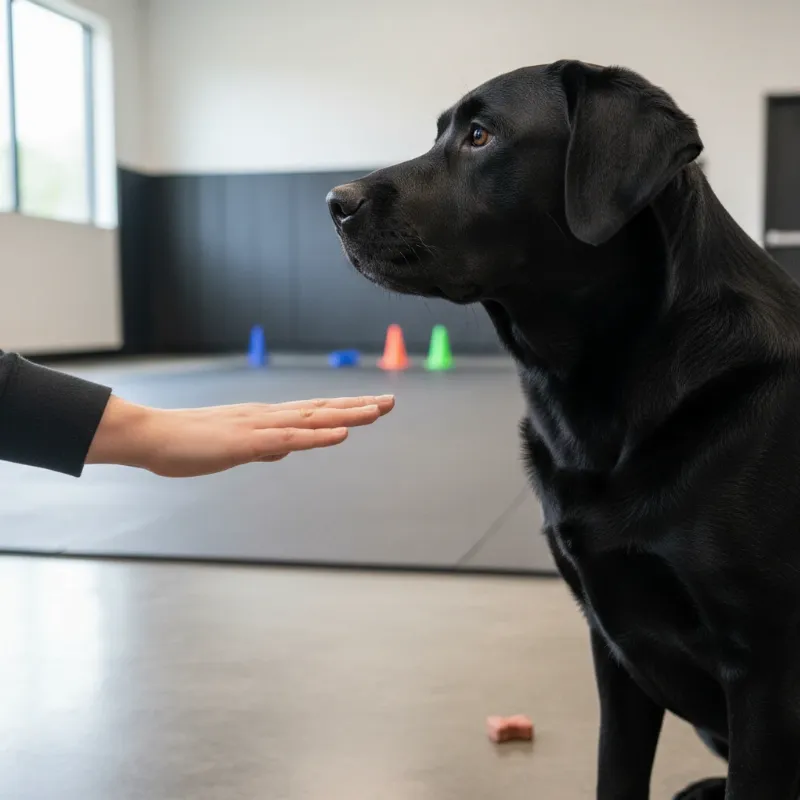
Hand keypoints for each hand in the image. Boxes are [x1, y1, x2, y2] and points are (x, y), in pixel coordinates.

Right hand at [85, 394, 394, 476]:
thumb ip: (261, 447)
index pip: (314, 411)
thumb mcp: (234, 448)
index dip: (345, 408)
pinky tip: (342, 434)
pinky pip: (290, 438)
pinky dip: (319, 435)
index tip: (373, 405)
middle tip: (391, 402)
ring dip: (347, 414)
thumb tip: (284, 449)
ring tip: (378, 411)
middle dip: (358, 406)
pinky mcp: (248, 441)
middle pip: (322, 409)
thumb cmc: (188, 444)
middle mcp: (269, 416)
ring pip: (313, 418)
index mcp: (266, 418)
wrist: (152, 436)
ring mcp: (260, 426)